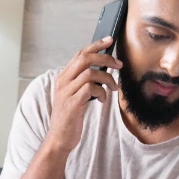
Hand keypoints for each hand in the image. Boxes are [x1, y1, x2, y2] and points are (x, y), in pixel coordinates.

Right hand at [44, 38, 121, 153]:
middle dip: (105, 58)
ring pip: (91, 73)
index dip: (95, 45)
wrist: (59, 137)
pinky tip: (102, 100)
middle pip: (85, 58)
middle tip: (118, 64)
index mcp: (62, 78)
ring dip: (108, 78)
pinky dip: (102, 92)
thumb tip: (103, 69)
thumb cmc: (69, 117)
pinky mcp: (73, 103)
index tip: (109, 40)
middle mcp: (62, 81)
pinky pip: (92, 88)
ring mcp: (66, 92)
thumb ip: (83, 81)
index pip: (79, 54)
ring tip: (112, 87)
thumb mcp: (74, 95)